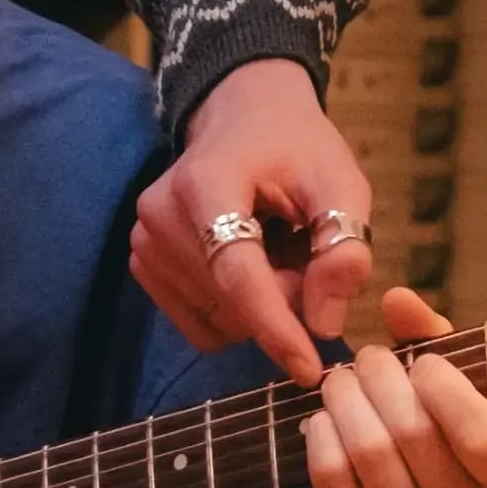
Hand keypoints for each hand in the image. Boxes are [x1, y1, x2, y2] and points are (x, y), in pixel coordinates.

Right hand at [136, 60, 379, 376]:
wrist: (243, 119)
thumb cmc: (297, 149)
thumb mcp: (340, 182)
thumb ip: (343, 246)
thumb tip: (324, 324)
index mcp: (206, 183)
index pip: (237, 273)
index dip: (275, 326)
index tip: (309, 368)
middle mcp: (160, 215)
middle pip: (231, 303)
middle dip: (283, 302)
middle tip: (307, 258)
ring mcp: (144, 242)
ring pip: (218, 322)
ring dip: (260, 308)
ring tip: (277, 254)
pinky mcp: (143, 264)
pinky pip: (199, 325)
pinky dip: (235, 312)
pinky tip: (250, 268)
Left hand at [302, 287, 486, 487]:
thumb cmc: (424, 475)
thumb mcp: (444, 417)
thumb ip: (431, 349)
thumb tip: (398, 298)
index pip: (482, 433)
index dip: (445, 387)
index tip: (420, 364)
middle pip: (415, 431)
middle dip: (381, 379)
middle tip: (365, 361)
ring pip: (370, 449)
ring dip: (345, 400)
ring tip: (338, 384)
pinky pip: (332, 474)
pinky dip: (320, 434)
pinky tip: (322, 421)